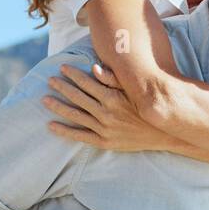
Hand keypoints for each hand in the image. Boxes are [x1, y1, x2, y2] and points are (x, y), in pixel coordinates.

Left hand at [43, 63, 172, 151]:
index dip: (73, 74)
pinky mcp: (105, 142)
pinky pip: (80, 136)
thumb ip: (114, 78)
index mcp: (113, 98)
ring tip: (44, 99)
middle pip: (77, 97)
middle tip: (49, 80)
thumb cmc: (148, 107)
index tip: (62, 67)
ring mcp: (104, 129)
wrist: (163, 133)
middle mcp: (106, 113)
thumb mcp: (135, 90)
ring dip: (58, 106)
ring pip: (75, 115)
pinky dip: (64, 131)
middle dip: (62, 87)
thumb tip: (94, 67)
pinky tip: (51, 125)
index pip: (87, 83)